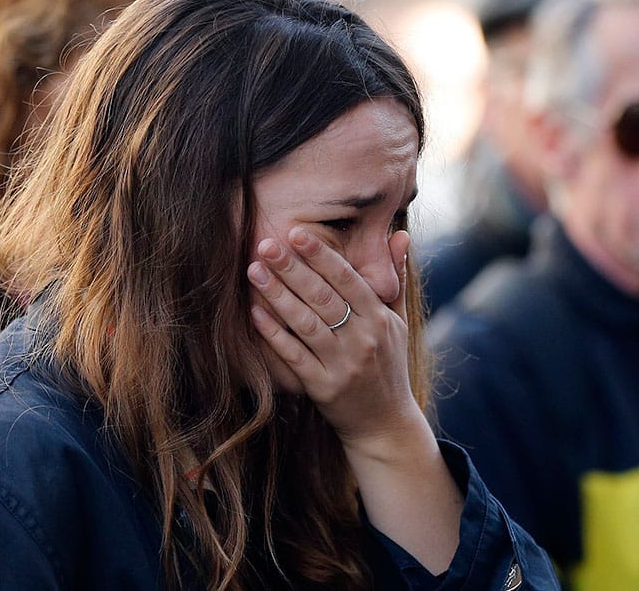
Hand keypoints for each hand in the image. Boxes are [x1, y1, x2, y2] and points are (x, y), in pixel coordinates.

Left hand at [248, 227, 462, 572]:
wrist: (386, 424)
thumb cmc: (388, 365)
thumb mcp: (398, 321)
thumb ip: (395, 278)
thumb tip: (401, 234)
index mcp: (380, 318)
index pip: (348, 279)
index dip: (321, 255)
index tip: (296, 233)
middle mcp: (364, 339)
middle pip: (323, 297)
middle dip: (292, 268)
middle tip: (265, 243)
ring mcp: (343, 365)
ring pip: (306, 323)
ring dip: (278, 295)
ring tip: (254, 271)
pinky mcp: (323, 387)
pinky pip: (294, 355)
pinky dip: (274, 333)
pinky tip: (255, 313)